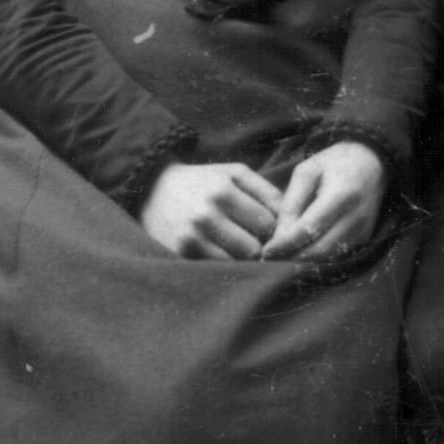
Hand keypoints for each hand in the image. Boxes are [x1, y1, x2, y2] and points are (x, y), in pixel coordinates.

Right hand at [140, 162, 282, 260]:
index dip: (275, 230)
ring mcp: (191, 237)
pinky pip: (218, 270)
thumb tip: (291, 219)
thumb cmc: (203, 182)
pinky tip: (223, 255)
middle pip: (256, 248)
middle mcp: (206, 214)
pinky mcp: (180, 255)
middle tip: (257, 242)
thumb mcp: (234, 173)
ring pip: (238, 263)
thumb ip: (266, 191)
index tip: (270, 230)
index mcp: (223, 190)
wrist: (151, 190)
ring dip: (244, 259)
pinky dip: (226, 266)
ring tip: (239, 248)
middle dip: (261, 247)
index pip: (269, 223)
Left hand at [262, 142, 387, 260]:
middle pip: (320, 249)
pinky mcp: (365, 237)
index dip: (286, 244)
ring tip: (283, 252)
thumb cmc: (334, 163)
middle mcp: (356, 217)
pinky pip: (336, 253)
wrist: (371, 163)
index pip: (309, 229)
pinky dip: (317, 253)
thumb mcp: (306, 172)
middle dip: (292, 256)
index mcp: (341, 195)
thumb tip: (279, 237)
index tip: (266, 251)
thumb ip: (292, 203)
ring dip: (303, 258)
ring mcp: (363, 230)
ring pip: (328, 256)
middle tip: (271, 256)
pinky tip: (303, 246)